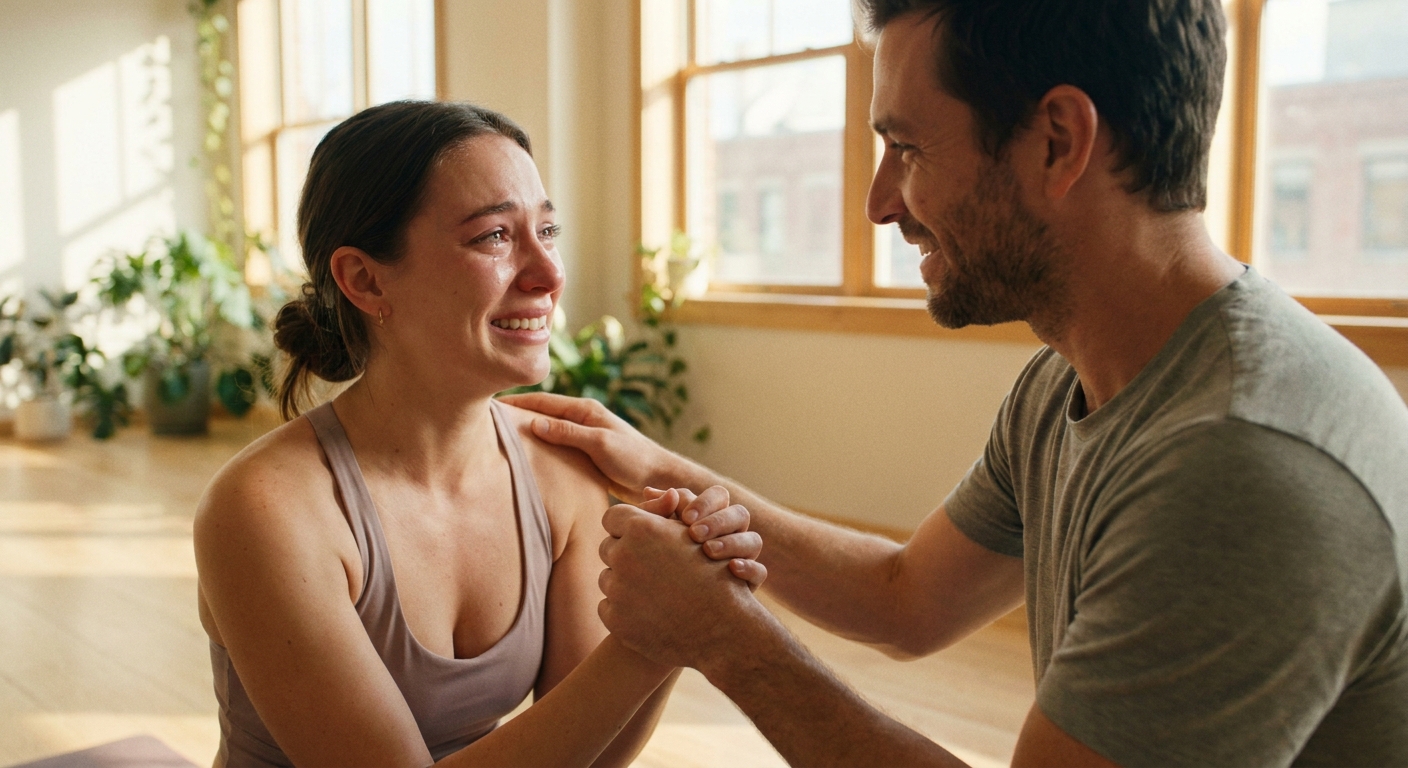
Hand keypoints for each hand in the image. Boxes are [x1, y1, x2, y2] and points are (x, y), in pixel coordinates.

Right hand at [499, 392, 695, 501]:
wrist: (658, 479)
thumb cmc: (634, 459)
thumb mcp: (599, 444)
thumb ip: (568, 433)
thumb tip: (533, 423)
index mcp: (585, 411)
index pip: (543, 402)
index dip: (518, 402)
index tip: (491, 404)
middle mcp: (583, 420)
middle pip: (543, 415)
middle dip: (518, 415)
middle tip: (487, 420)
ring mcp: (584, 437)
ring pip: (548, 433)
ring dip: (528, 434)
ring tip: (499, 438)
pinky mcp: (586, 455)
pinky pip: (557, 449)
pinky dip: (541, 449)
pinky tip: (526, 458)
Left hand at [597, 504, 767, 668]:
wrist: (722, 630)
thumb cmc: (714, 576)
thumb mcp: (693, 535)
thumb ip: (665, 511)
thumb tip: (649, 491)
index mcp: (641, 528)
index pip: (613, 517)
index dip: (627, 527)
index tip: (640, 537)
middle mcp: (623, 555)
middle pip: (607, 547)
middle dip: (625, 554)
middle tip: (648, 567)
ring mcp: (617, 590)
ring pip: (607, 578)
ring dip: (623, 582)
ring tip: (652, 591)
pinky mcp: (615, 620)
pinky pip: (607, 607)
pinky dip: (623, 609)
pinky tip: (647, 612)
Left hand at [636, 486, 764, 588]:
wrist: (669, 610)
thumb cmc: (658, 566)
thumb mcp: (652, 537)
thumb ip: (652, 514)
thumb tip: (649, 491)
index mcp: (711, 517)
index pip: (718, 496)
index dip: (705, 502)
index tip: (685, 517)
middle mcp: (731, 534)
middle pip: (739, 514)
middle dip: (718, 521)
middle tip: (695, 534)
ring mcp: (742, 558)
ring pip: (753, 540)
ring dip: (732, 542)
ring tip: (708, 551)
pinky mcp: (748, 584)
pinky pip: (760, 572)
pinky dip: (749, 568)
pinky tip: (731, 569)